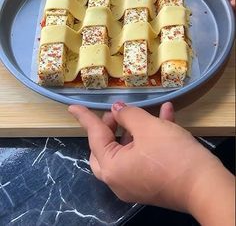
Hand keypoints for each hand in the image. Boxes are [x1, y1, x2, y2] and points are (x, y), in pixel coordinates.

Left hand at [68, 102, 225, 214]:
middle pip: (105, 149)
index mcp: (112, 167)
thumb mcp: (148, 127)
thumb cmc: (171, 155)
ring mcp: (136, 183)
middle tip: (118, 112)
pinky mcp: (152, 182)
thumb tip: (117, 110)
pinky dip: (151, 138)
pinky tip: (166, 116)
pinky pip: (144, 157)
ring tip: (146, 111)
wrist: (205, 186)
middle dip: (111, 126)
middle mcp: (119, 180)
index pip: (94, 136)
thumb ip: (128, 115)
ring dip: (136, 129)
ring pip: (127, 150)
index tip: (73, 107)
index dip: (85, 117)